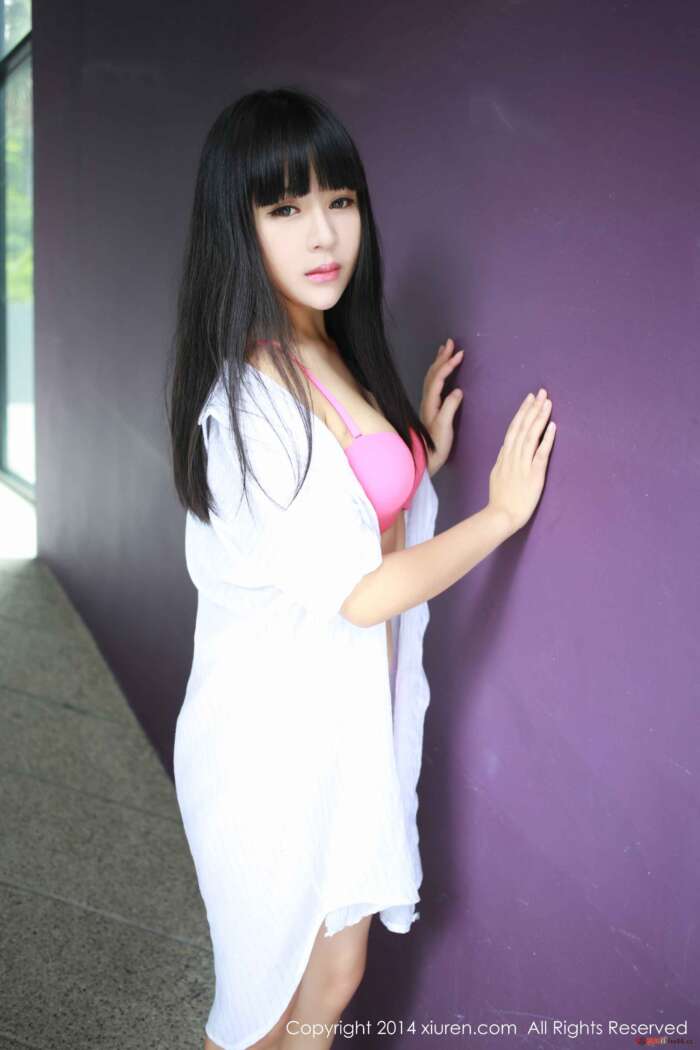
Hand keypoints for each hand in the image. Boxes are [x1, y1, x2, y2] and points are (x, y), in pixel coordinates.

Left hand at [419, 337, 463, 475]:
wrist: (424, 461)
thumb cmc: (436, 447)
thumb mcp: (445, 428)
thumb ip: (450, 408)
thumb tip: (458, 391)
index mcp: (431, 403)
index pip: (439, 378)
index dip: (448, 365)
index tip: (460, 354)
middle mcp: (427, 401)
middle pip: (433, 374)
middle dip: (442, 357)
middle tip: (451, 343)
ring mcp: (428, 404)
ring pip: (431, 378)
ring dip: (439, 363)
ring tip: (445, 350)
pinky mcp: (430, 409)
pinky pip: (433, 384)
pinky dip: (438, 373)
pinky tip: (442, 372)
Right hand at [488, 388, 555, 534]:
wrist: (501, 515)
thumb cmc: (500, 498)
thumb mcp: (495, 474)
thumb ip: (502, 459)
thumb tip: (506, 447)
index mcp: (504, 456)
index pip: (513, 429)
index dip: (522, 413)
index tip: (529, 399)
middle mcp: (512, 456)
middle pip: (522, 427)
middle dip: (532, 409)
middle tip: (541, 392)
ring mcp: (523, 464)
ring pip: (531, 436)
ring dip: (539, 418)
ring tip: (547, 403)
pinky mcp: (534, 474)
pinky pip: (541, 453)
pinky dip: (547, 439)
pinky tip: (553, 426)